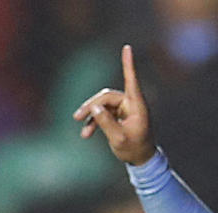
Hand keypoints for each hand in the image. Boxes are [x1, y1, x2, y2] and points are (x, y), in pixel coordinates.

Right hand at [73, 45, 154, 165]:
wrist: (141, 160)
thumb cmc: (135, 149)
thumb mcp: (119, 139)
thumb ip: (106, 122)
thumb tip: (94, 108)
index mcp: (137, 105)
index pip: (131, 81)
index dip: (128, 64)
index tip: (128, 47)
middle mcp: (131, 103)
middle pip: (107, 97)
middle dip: (91, 106)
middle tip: (76, 117)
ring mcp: (124, 108)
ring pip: (102, 105)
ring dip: (91, 116)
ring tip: (82, 132)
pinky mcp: (118, 114)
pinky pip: (103, 112)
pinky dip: (94, 121)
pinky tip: (86, 132)